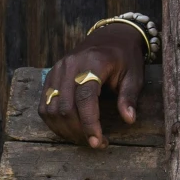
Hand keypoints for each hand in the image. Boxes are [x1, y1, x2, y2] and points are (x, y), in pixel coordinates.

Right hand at [38, 21, 146, 148]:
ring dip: (66, 130)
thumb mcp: (134, 75)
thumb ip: (129, 97)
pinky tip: (70, 130)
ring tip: (84, 138)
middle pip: (65, 107)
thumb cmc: (125, 57)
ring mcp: (57, 70)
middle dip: (79, 131)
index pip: (85, 97)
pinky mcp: (50, 76)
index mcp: (93, 62)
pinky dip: (54, 122)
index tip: (97, 142)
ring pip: (51, 109)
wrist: (111, 36)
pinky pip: (44, 105)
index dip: (90, 123)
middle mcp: (70, 65)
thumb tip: (129, 119)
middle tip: (96, 143)